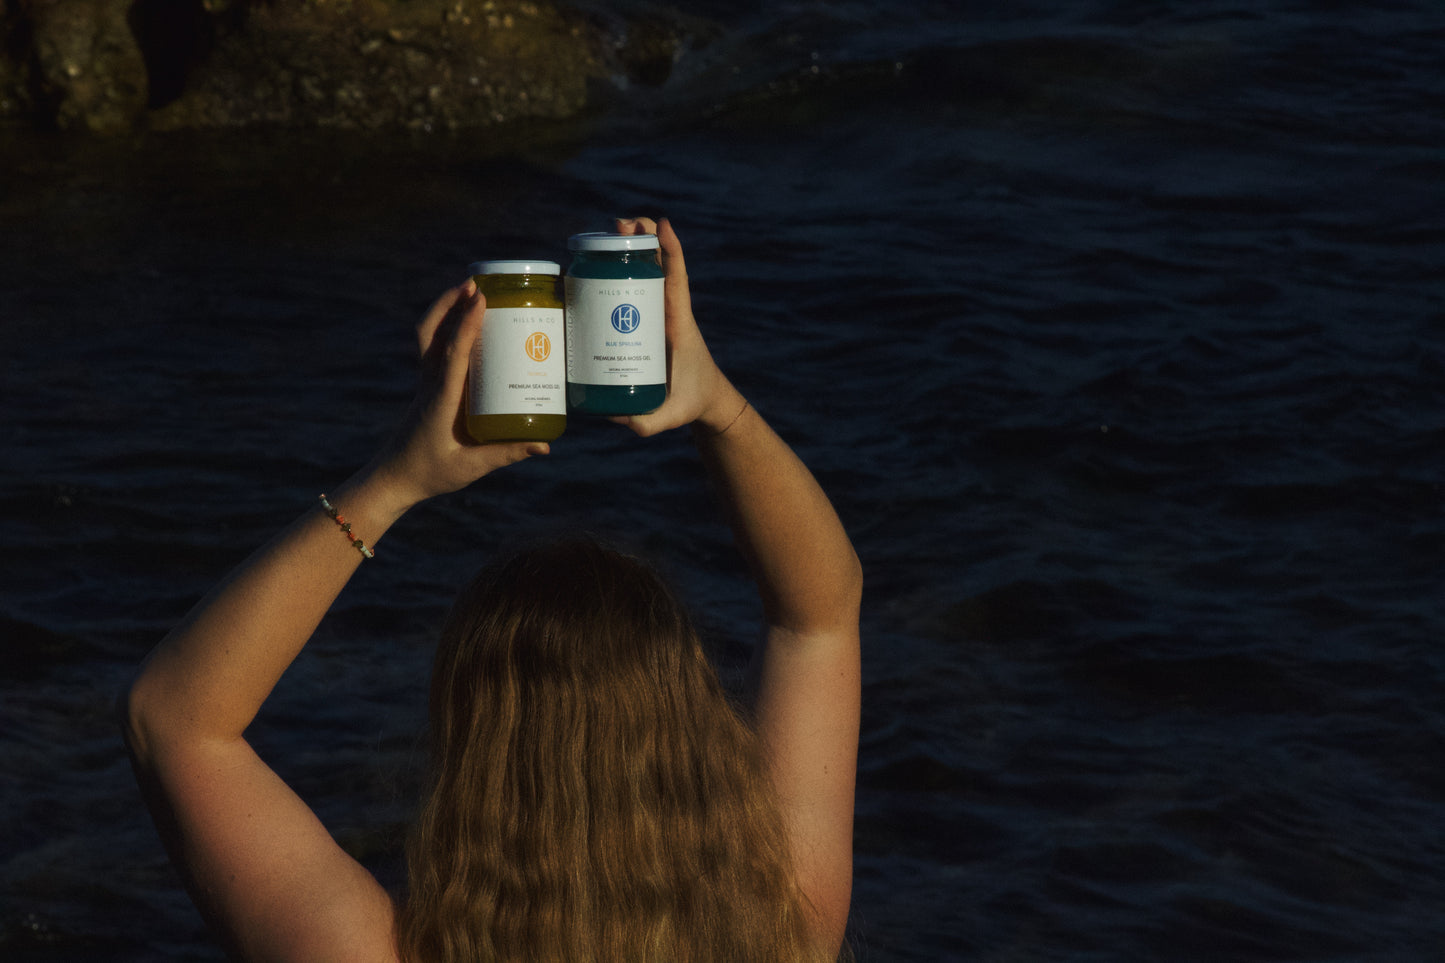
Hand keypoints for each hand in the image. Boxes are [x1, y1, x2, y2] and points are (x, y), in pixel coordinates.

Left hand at [371, 281, 547, 505]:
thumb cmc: (430, 474)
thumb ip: (507, 453)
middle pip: (431, 332)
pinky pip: (434, 347)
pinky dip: (447, 327)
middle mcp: (430, 384)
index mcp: (439, 400)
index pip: (451, 354)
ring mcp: (425, 383)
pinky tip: (467, 323)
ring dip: (445, 309)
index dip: (465, 324)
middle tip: (476, 284)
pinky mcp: (428, 386)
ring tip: (470, 291)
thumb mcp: (470, 467)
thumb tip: (545, 444)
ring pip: (428, 335)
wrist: (393, 479)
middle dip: (450, 303)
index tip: (481, 299)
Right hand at [608, 217, 745, 436]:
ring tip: (610, 230)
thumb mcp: (669, 416)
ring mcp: (661, 312)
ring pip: (649, 269)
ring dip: (632, 246)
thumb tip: (611, 415)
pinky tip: (603, 258)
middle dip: (642, 238)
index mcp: (679, 323)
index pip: (676, 279)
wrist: (707, 399)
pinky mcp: (651, 318)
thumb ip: (645, 422)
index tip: (660, 224)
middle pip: (660, 264)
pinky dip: (626, 267)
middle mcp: (670, 311)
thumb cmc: (690, 402)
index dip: (670, 250)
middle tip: (617, 224)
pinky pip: (639, 286)